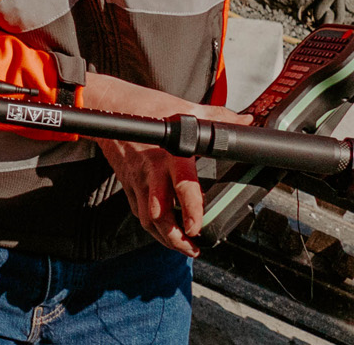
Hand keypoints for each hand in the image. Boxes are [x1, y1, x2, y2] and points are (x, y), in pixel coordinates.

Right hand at [80, 72, 252, 256]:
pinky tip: (165, 233)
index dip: (191, 210)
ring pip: (148, 219)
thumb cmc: (145, 107)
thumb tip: (244, 121)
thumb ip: (217, 117)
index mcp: (170, 154)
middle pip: (160, 215)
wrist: (109, 107)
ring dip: (165, 238)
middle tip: (193, 248)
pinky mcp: (129, 184)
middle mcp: (153, 172)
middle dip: (176, 237)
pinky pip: (139, 212)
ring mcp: (138, 181)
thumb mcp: (185, 108)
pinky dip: (152, 227)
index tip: (198, 227)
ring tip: (183, 248)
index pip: (183, 187)